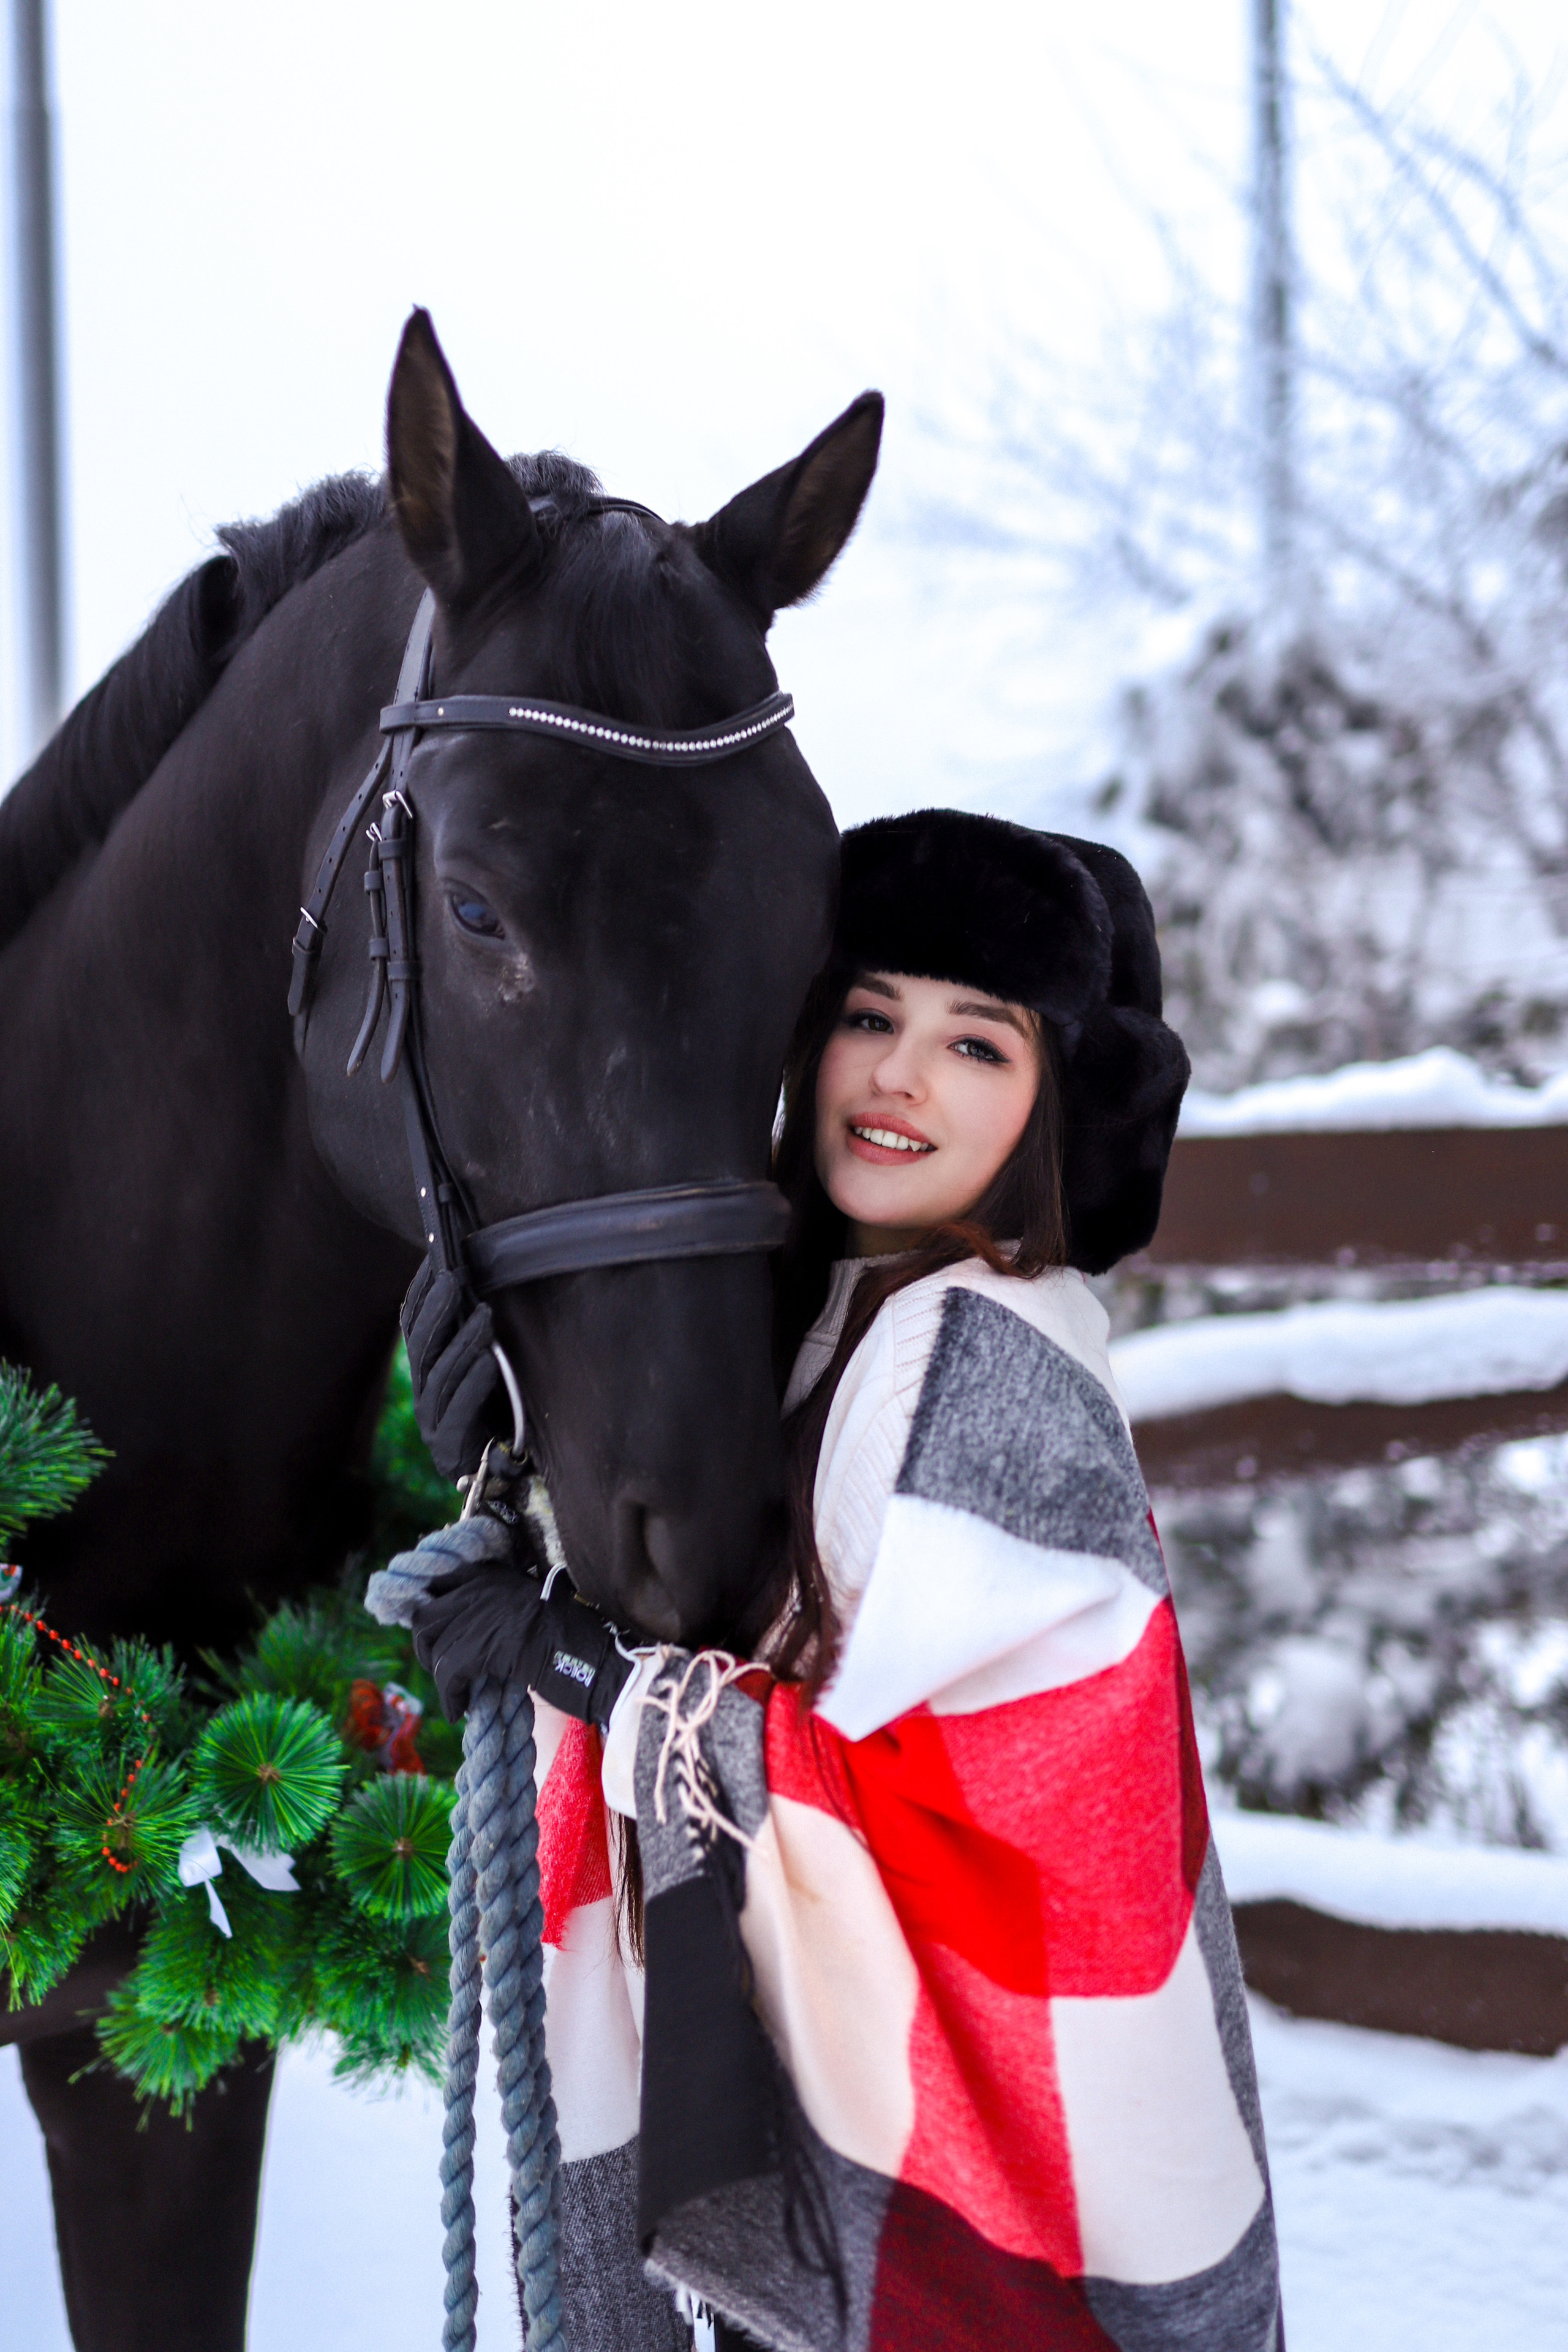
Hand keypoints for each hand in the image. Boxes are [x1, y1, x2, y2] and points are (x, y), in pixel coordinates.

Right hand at [401, 1252, 506, 1481]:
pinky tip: (490, 1361)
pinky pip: (458, 1410)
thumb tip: (476, 1283)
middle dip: (437, 1308)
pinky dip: (474, 1383)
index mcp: (425, 1372)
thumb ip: (473, 1334)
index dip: (420, 1291)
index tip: (436, 1257)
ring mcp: (431, 1422)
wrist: (499, 1477)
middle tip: (455, 1276)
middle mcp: (422, 1395)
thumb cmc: (496, 1412)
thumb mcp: (482, 1366)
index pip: (412, 1324)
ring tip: (485, 1313)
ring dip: (463, 1340)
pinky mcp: (448, 1446)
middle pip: (421, 1345)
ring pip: (441, 1374)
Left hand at [409, 1553, 634, 1726]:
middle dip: (428, 1648)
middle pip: (426, 1616)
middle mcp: (485, 1586)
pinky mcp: (488, 1644)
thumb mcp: (525, 1610)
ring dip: (439, 1676)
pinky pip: (448, 1671)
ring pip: (433, 1645)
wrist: (597, 1662)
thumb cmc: (570, 1641)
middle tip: (444, 1671)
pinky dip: (449, 1696)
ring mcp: (486, 1612)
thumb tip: (453, 1627)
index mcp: (495, 1574)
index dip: (431, 1615)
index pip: (439, 1583)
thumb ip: (492, 1608)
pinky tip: (459, 1710)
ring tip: (455, 1694)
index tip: (436, 1640)